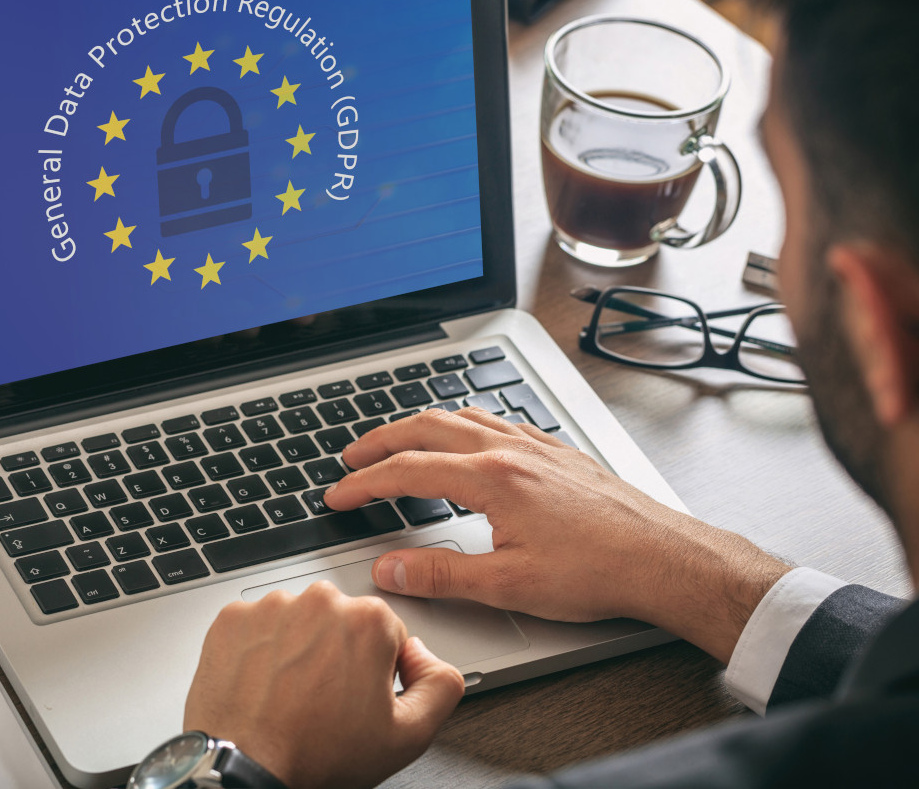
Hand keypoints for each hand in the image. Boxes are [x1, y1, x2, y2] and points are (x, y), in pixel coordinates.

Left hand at [184, 581, 464, 788]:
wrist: (245, 768)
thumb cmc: (316, 755)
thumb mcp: (408, 736)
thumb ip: (441, 685)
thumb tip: (427, 657)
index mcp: (368, 621)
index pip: (386, 633)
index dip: (376, 670)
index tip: (358, 696)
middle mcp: (320, 601)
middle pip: (341, 621)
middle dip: (338, 653)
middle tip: (324, 700)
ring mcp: (272, 606)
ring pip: (298, 621)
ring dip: (298, 648)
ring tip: (290, 695)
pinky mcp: (233, 617)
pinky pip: (257, 626)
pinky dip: (260, 649)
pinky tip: (263, 683)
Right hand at [327, 408, 790, 661]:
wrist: (663, 558)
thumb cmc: (599, 571)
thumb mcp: (508, 585)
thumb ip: (440, 575)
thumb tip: (390, 571)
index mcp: (491, 478)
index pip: (407, 471)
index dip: (364, 483)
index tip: (338, 496)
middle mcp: (510, 450)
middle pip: (426, 427)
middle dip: (380, 440)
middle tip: (351, 457)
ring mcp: (535, 445)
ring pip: (461, 416)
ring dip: (419, 425)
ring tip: (397, 440)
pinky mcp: (556, 451)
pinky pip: (496, 419)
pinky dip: (463, 422)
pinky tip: (468, 436)